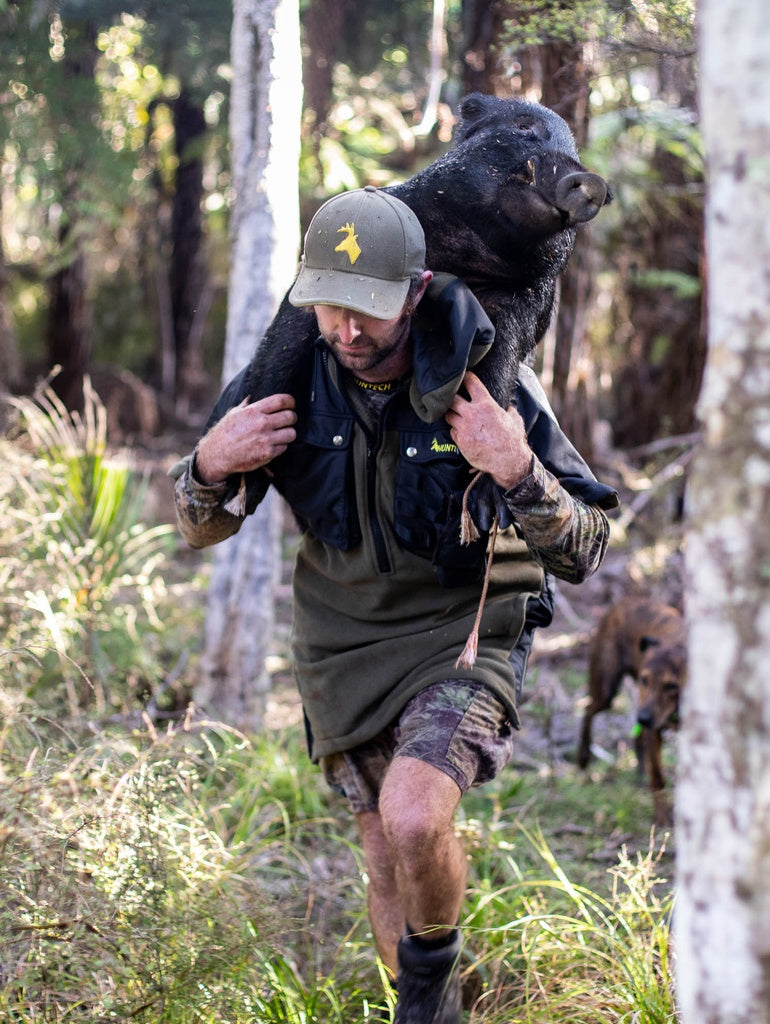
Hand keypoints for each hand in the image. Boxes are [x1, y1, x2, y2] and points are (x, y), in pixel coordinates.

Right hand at [195, 394, 296, 483]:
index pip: (281, 400)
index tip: (291, 404)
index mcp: (254, 411)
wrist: (218, 455)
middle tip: (288, 420)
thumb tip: (251, 397)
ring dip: (288, 433)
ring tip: (282, 434)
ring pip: (291, 433)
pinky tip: (273, 445)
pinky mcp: (267, 453)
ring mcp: (265, 439)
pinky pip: (284, 447)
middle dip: (292, 418)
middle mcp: (261, 423)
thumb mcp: (234, 414)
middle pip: (290, 416)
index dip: (290, 401)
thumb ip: (247, 405)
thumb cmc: (225, 433)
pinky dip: (281, 446)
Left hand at [445, 372, 532, 489]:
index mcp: (486, 405)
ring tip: (456, 416)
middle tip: (452, 398)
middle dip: (450, 398)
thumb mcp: (514, 418)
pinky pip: (452, 431)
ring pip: (448, 415)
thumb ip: (507, 409)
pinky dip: (455, 430)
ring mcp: (464, 428)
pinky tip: (461, 432)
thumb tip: (507, 407)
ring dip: (451, 414)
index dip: (465, 378)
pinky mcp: (460, 440)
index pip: (470, 383)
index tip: (464, 377)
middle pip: (451, 399)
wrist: (508, 460)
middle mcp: (472, 414)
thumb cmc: (513, 439)